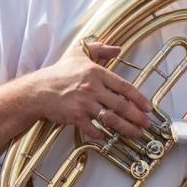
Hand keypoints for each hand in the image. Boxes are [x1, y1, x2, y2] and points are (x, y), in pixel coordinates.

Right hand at [31, 42, 154, 141]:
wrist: (37, 90)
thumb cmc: (59, 72)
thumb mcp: (79, 53)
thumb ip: (100, 49)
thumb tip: (118, 49)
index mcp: (96, 72)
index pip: (124, 87)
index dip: (139, 98)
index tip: (148, 107)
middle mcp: (92, 88)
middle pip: (121, 105)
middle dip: (137, 117)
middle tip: (147, 124)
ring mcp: (84, 103)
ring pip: (111, 118)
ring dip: (126, 128)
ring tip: (136, 133)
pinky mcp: (75, 116)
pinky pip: (93, 129)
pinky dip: (102, 135)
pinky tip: (108, 137)